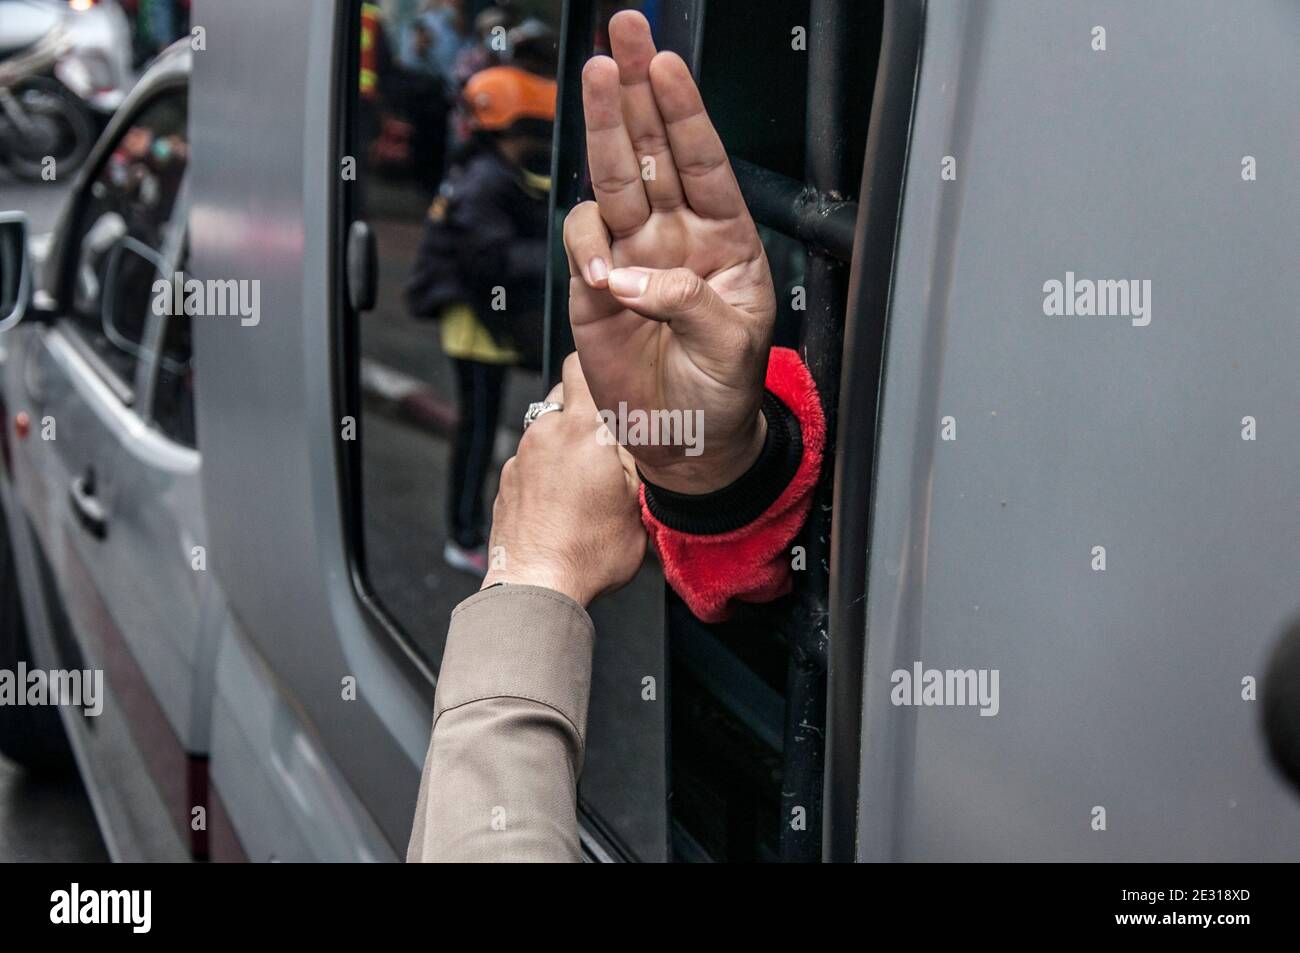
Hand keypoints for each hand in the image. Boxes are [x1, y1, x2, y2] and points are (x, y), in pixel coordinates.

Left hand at [481, 354, 646, 606]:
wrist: (536, 586)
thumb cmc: (589, 553)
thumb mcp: (637, 506)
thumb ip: (637, 464)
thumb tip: (638, 443)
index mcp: (582, 430)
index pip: (580, 366)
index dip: (597, 368)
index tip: (612, 381)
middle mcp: (545, 433)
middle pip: (562, 394)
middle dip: (584, 409)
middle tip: (606, 440)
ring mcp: (521, 457)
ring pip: (545, 429)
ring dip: (564, 442)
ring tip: (585, 479)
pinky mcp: (505, 481)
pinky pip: (530, 460)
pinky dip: (545, 470)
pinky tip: (560, 501)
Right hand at [562, 10, 775, 494]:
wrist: (687, 444)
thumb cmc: (724, 394)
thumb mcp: (730, 347)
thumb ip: (687, 303)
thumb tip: (629, 274)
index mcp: (725, 240)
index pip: (704, 161)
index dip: (684, 111)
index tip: (665, 62)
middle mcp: (676, 238)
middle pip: (650, 150)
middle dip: (635, 89)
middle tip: (622, 29)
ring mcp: (633, 258)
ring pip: (612, 181)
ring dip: (603, 129)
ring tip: (595, 79)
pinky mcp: (594, 289)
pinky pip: (583, 245)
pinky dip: (586, 244)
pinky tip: (602, 267)